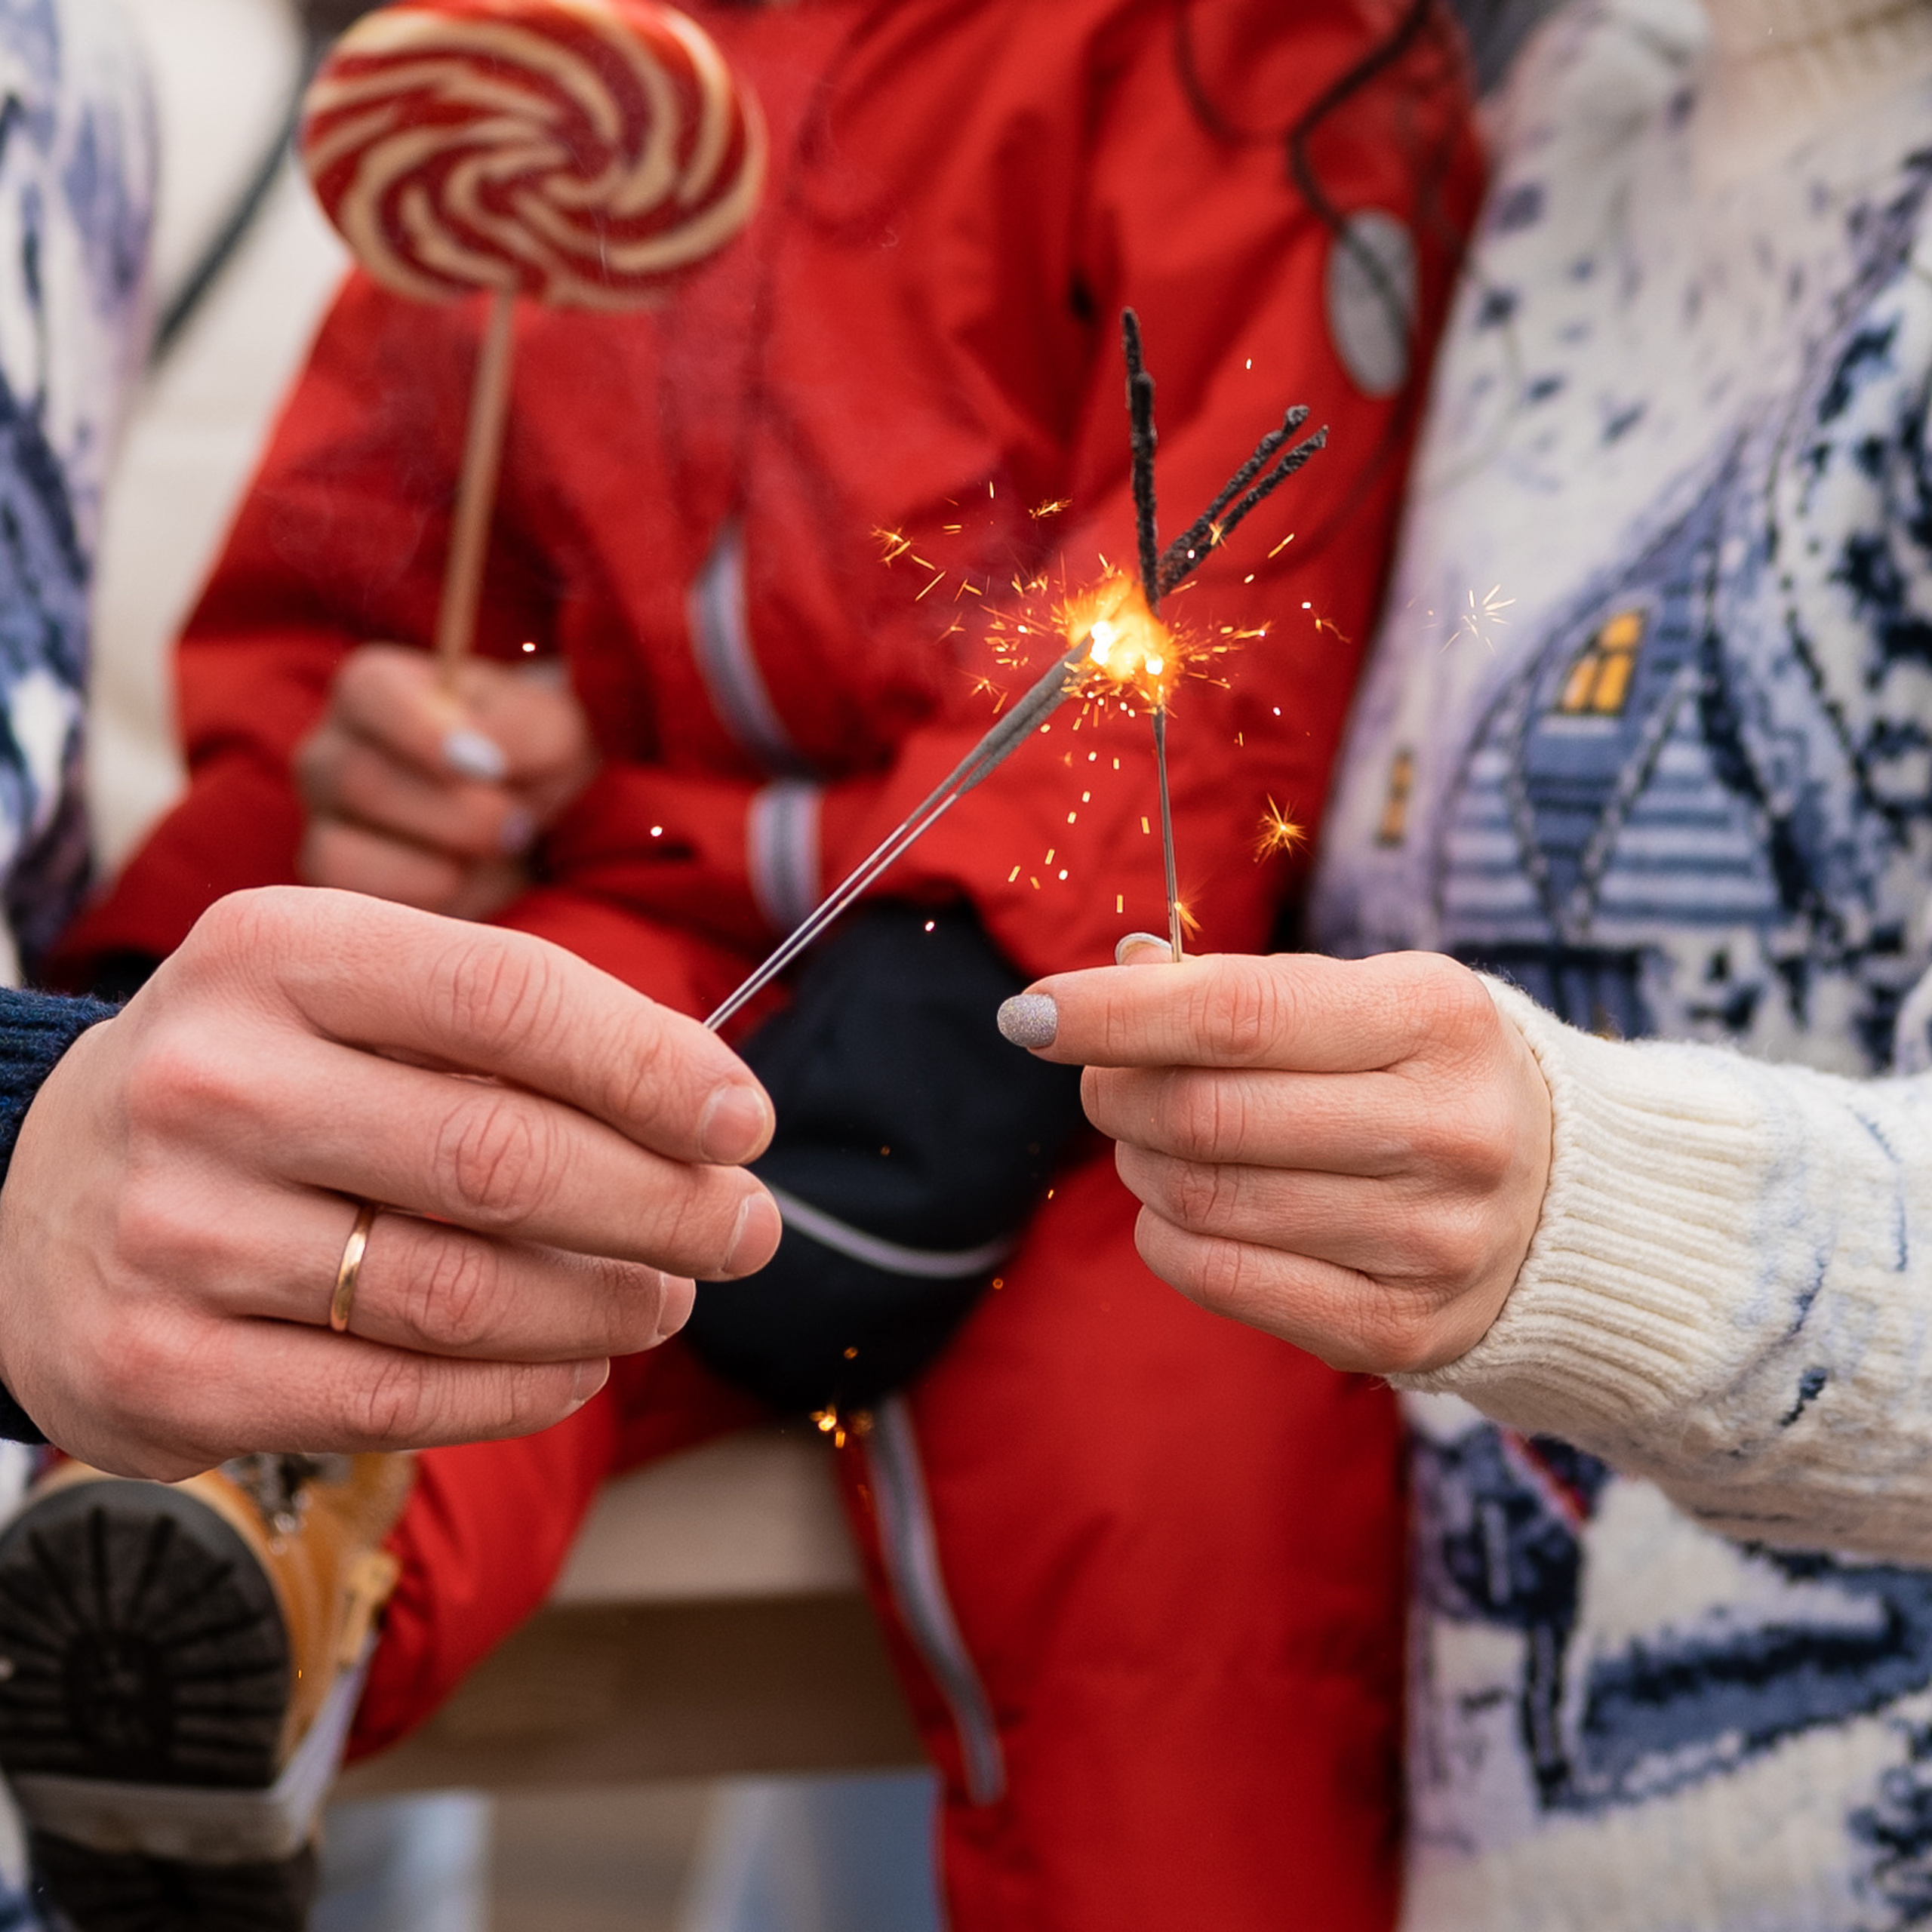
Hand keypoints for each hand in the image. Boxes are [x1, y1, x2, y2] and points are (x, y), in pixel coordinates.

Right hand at [0, 888, 780, 1477]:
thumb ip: (505, 1032)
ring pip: (465, 1294)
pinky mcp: (159, 1370)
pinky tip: (580, 1366)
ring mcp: (174, 1233)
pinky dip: (525, 1391)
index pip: (506, 996)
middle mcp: (210, 1082)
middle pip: (504, 1157)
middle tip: (746, 1228)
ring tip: (668, 1297)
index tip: (745, 1121)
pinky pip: (397, 1400)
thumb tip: (705, 1112)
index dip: (653, 1066)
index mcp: (274, 953)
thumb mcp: (346, 997)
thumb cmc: (255, 1081)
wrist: (27, 1195)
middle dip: (667, 1205)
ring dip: (609, 1306)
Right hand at [295, 646, 598, 919]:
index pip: (370, 694)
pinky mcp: (335, 883)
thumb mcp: (550, 730)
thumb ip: (519, 730)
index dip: (429, 735)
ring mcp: (320, 822)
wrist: (533, 823)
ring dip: (438, 865)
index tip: (492, 767)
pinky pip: (354, 904)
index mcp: (375, 689)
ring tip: (491, 856)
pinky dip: (422, 902)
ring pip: (340, 850)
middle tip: (518, 826)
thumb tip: (475, 757)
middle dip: (457, 815)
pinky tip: (464, 884)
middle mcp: (329, 751)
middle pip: (359, 780)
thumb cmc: (532, 760)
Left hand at [1006, 945, 1551, 1373]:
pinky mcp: (1400, 1329)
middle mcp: (1446, 1130)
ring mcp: (1430, 1241)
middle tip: (1102, 1080)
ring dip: (1139, 1162)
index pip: (1234, 1014)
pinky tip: (1179, 1207)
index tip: (1028, 1012)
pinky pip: (1221, 1276)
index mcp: (1436, 1018)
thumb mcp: (1364, 1000)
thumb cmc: (1425, 1075)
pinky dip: (1165, 1235)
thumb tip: (1112, 973)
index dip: (1112, 1014)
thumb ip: (1239, 990)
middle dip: (1115, 1092)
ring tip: (1154, 1140)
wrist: (1565, 1205)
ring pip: (1202, 1199)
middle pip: (1204, 1115)